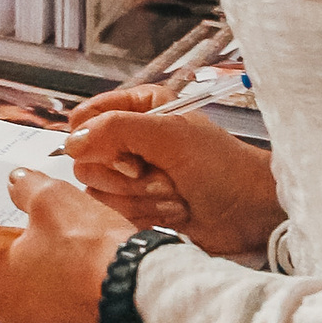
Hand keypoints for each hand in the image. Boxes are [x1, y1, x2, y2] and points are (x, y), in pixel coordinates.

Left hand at [0, 174, 133, 322]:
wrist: (139, 291)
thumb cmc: (87, 246)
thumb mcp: (53, 199)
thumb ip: (26, 189)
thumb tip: (14, 181)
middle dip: (15, 279)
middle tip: (41, 252)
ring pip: (33, 318)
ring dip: (45, 298)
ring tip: (73, 271)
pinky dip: (72, 316)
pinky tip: (93, 294)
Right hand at [64, 104, 282, 258]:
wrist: (250, 213)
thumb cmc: (221, 167)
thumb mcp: (168, 136)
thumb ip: (116, 130)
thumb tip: (71, 141)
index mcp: (140, 108)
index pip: (86, 117)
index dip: (96, 138)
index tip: (124, 152)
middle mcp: (133, 139)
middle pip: (88, 159)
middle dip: (125, 175)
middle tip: (157, 174)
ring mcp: (134, 174)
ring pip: (100, 189)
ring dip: (140, 197)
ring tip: (173, 193)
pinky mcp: (139, 205)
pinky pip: (115, 212)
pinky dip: (145, 214)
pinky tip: (173, 211)